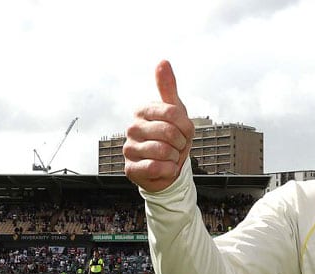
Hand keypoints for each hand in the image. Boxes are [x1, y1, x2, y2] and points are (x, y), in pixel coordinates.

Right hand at [124, 60, 194, 192]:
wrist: (169, 168)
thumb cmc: (173, 139)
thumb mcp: (176, 112)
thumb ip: (168, 87)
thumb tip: (163, 62)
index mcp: (142, 111)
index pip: (173, 112)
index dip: (186, 126)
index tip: (184, 131)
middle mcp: (132, 127)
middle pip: (169, 132)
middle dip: (181, 143)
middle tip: (177, 146)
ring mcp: (129, 148)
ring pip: (164, 151)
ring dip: (175, 157)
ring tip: (169, 157)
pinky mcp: (130, 168)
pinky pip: (156, 167)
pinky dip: (168, 170)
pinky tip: (164, 168)